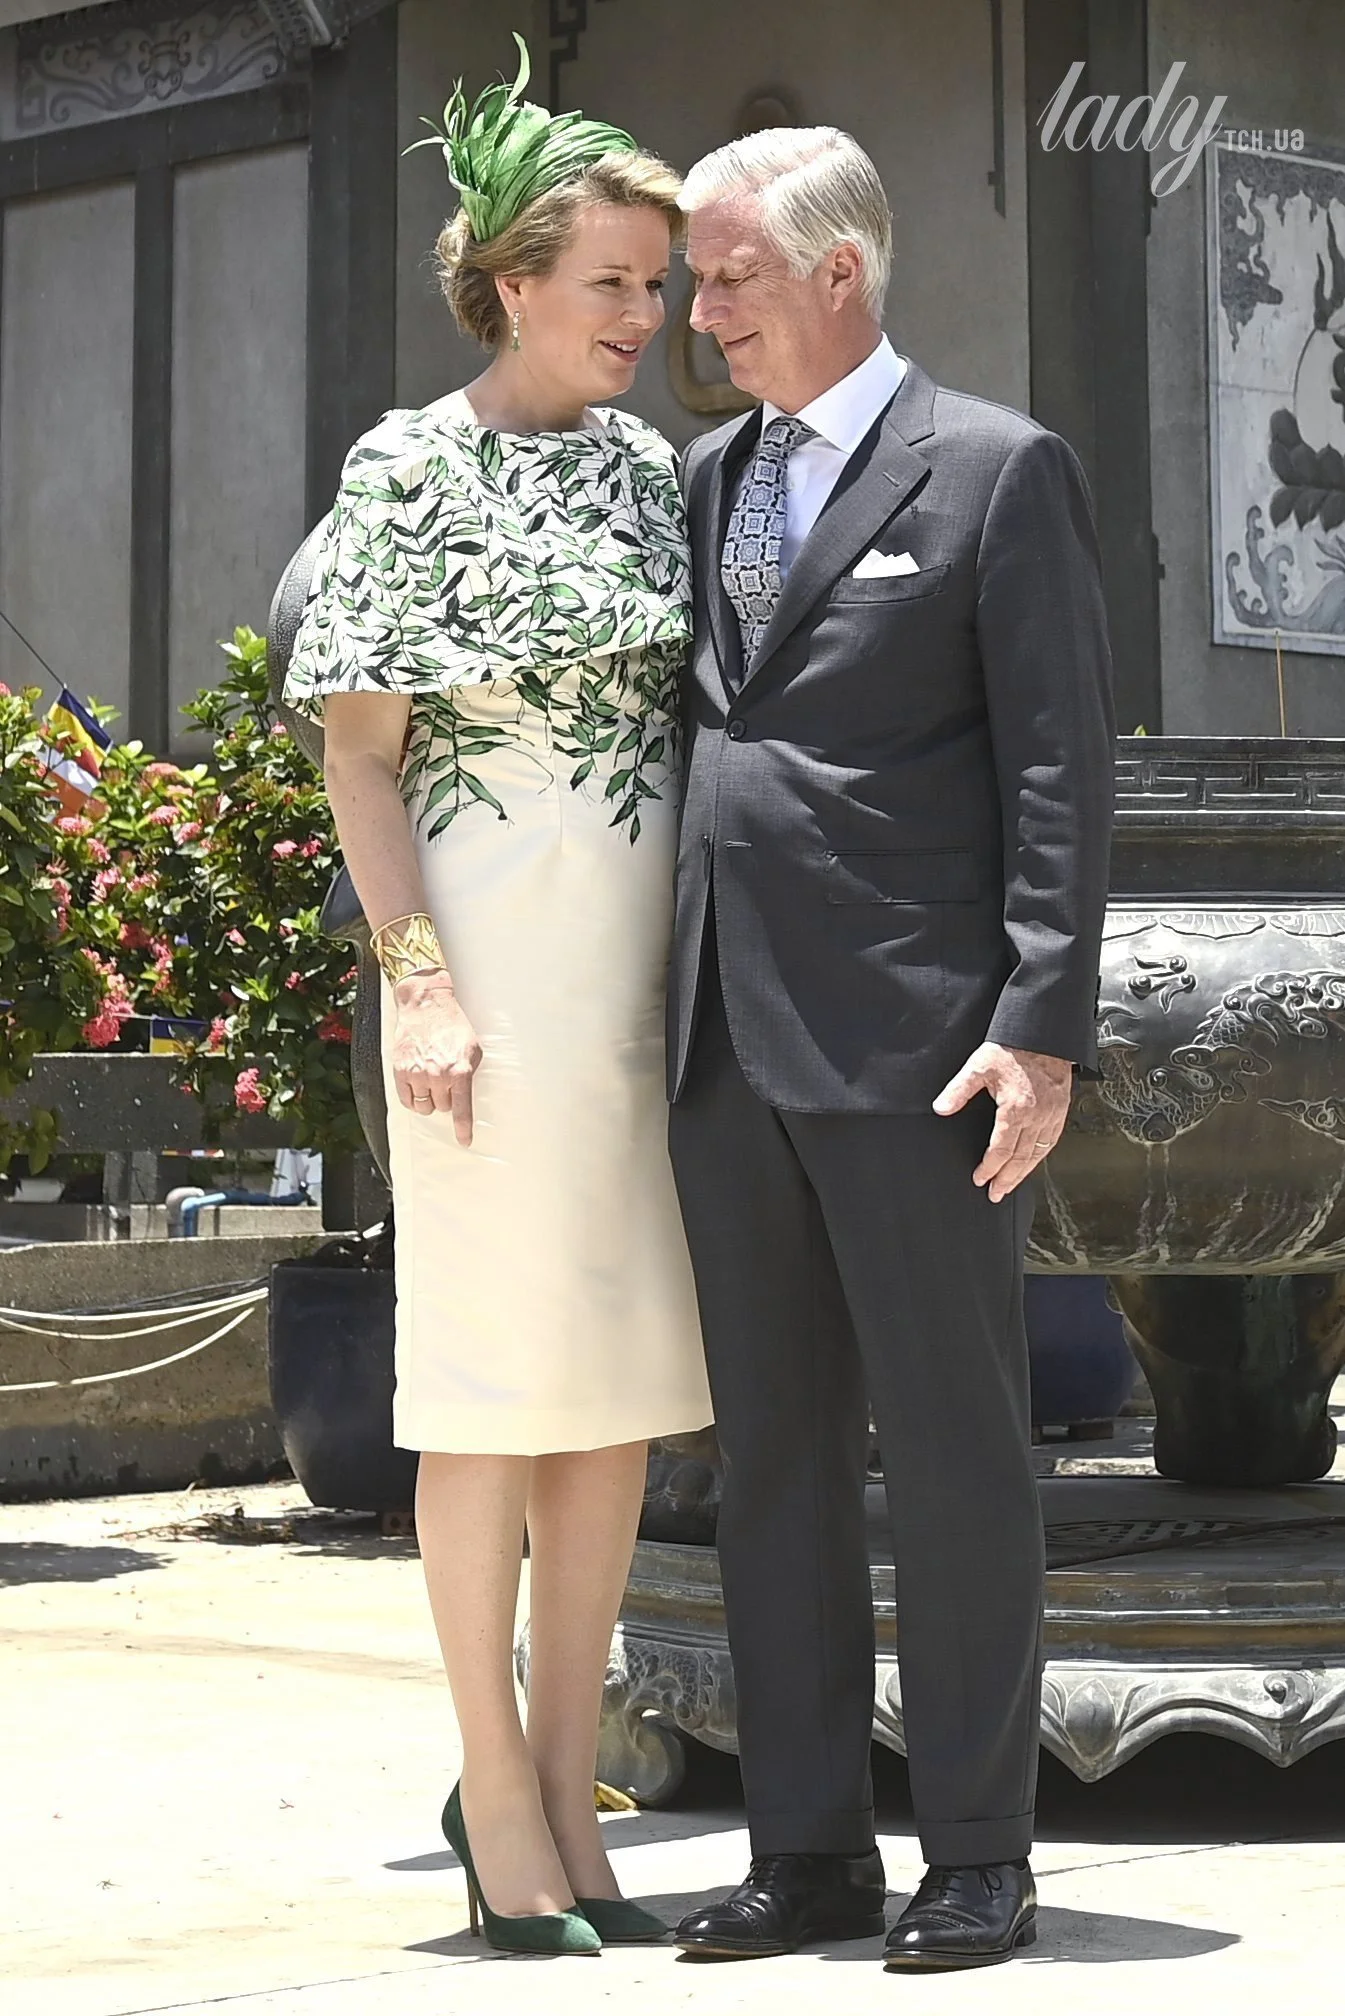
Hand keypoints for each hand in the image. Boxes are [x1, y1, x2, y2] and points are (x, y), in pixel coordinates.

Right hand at [390, 970, 482, 1146]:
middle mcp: (438, 1075)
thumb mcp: (473, 1048)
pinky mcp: (400, 1070)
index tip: (464, 1142)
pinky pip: (406, 1100)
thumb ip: (470, 1073)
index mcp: (459, 1070)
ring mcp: (417, 1073)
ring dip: (429, 1099)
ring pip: (424, 1107)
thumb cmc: (452, 1025)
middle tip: (445, 1080)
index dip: (463, 1128)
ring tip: (431, 1081)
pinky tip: (417, 1085)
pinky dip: (413, 1098)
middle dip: (446, 1098)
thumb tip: (466, 1097)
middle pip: (443, 1107)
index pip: (461, 1108)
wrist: (425, 1005)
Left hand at [932, 1042, 1072, 1202]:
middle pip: (1021, 1158)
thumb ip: (958, 1090)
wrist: (1042, 1033)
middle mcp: (1037, 1116)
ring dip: (1024, 1173)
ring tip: (1011, 1185)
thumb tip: (941, 1108)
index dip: (989, 1168)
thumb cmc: (1012, 1047)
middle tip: (995, 1194)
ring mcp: (1052, 1114)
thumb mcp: (979, 1066)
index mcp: (1016, 1109)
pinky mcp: (1061, 1109)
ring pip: (1039, 1153)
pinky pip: (1052, 1140)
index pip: (1001, 1150)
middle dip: (1007, 1179)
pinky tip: (1033, 1161)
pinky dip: (1041, 1156)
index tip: (980, 1179)